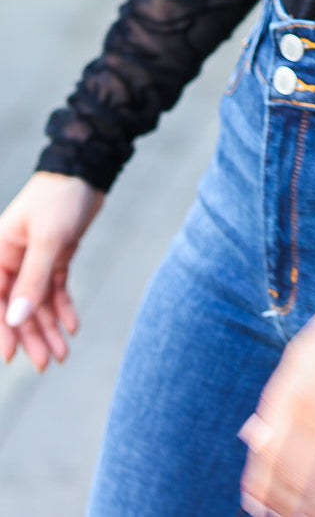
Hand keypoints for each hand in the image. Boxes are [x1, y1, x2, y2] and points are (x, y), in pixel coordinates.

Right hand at [0, 171, 104, 370]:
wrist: (87, 170)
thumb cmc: (60, 198)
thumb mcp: (47, 239)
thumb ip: (32, 279)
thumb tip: (16, 319)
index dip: (1, 329)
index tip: (10, 356)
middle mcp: (13, 258)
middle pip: (18, 306)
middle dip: (31, 335)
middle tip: (46, 363)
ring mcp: (34, 258)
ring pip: (38, 302)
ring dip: (49, 327)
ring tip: (62, 353)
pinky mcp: (56, 256)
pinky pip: (55, 289)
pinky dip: (62, 307)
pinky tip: (72, 326)